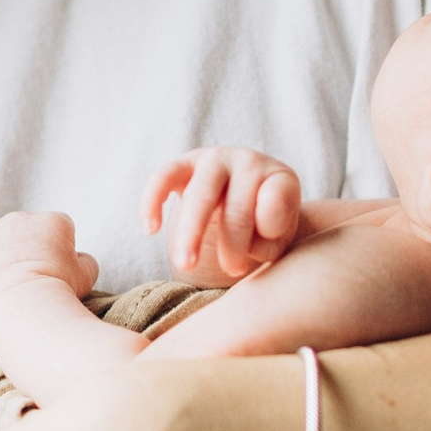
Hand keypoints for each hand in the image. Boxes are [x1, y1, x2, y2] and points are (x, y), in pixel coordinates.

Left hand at [0, 209, 99, 303]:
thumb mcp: (88, 273)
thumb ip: (82, 260)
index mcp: (51, 220)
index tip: (61, 277)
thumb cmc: (61, 292)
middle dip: (29, 256)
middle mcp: (17, 219)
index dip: (62, 257)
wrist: (26, 306)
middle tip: (36, 287)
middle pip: (23, 235)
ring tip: (7, 286)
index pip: (60, 233)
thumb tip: (75, 259)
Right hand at [148, 146, 302, 283]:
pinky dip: (153, 201)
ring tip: (185, 264)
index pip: (277, 202)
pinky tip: (150, 229)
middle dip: (232, 245)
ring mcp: (214, 159)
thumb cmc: (264, 227)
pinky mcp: (183, 164)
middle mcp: (248, 161)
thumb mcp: (281, 236)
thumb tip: (260, 228)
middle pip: (236, 206)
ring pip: (200, 194)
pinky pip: (164, 176)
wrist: (242, 201)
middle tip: (231, 271)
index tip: (265, 255)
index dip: (272, 231)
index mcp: (278, 178)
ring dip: (191, 233)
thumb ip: (275, 237)